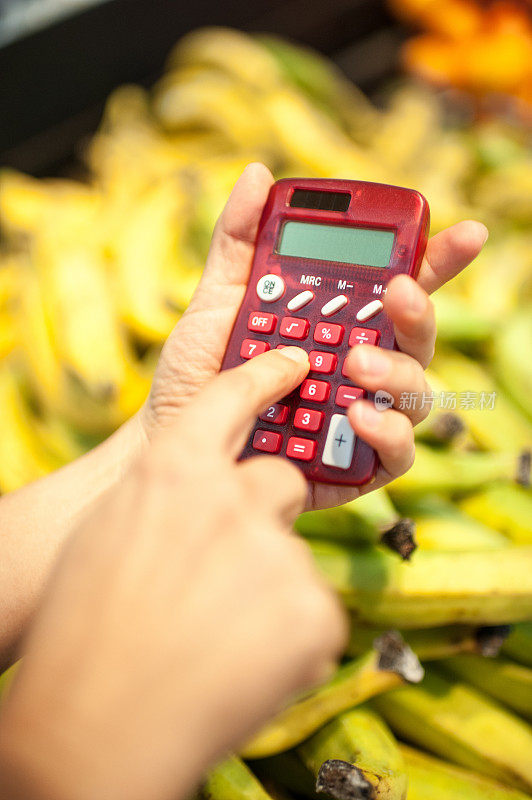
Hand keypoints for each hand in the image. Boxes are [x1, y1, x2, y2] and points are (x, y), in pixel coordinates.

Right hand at [0, 347, 345, 799]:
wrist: (95, 723)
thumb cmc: (88, 625)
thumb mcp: (114, 533)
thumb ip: (168, 497)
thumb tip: (204, 497)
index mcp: (173, 467)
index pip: (234, 395)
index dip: (266, 376)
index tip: (294, 364)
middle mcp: (231, 497)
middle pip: (279, 479)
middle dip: (262, 515)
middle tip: (225, 567)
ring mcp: (277, 551)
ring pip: (290, 553)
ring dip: (266, 584)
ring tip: (217, 631)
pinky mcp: (314, 609)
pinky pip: (310, 608)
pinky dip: (284, 633)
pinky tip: (240, 660)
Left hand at [141, 163, 487, 509]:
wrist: (174, 444)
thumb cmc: (198, 376)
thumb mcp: (216, 302)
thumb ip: (239, 243)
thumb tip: (257, 174)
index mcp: (337, 323)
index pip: (398, 287)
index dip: (437, 260)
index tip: (467, 234)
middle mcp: (359, 366)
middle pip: (415, 335)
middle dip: (417, 309)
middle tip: (395, 292)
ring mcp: (362, 414)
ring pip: (417, 391)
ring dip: (396, 371)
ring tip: (354, 363)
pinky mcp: (357, 466)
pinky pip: (398, 452)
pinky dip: (387, 432)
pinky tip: (355, 415)